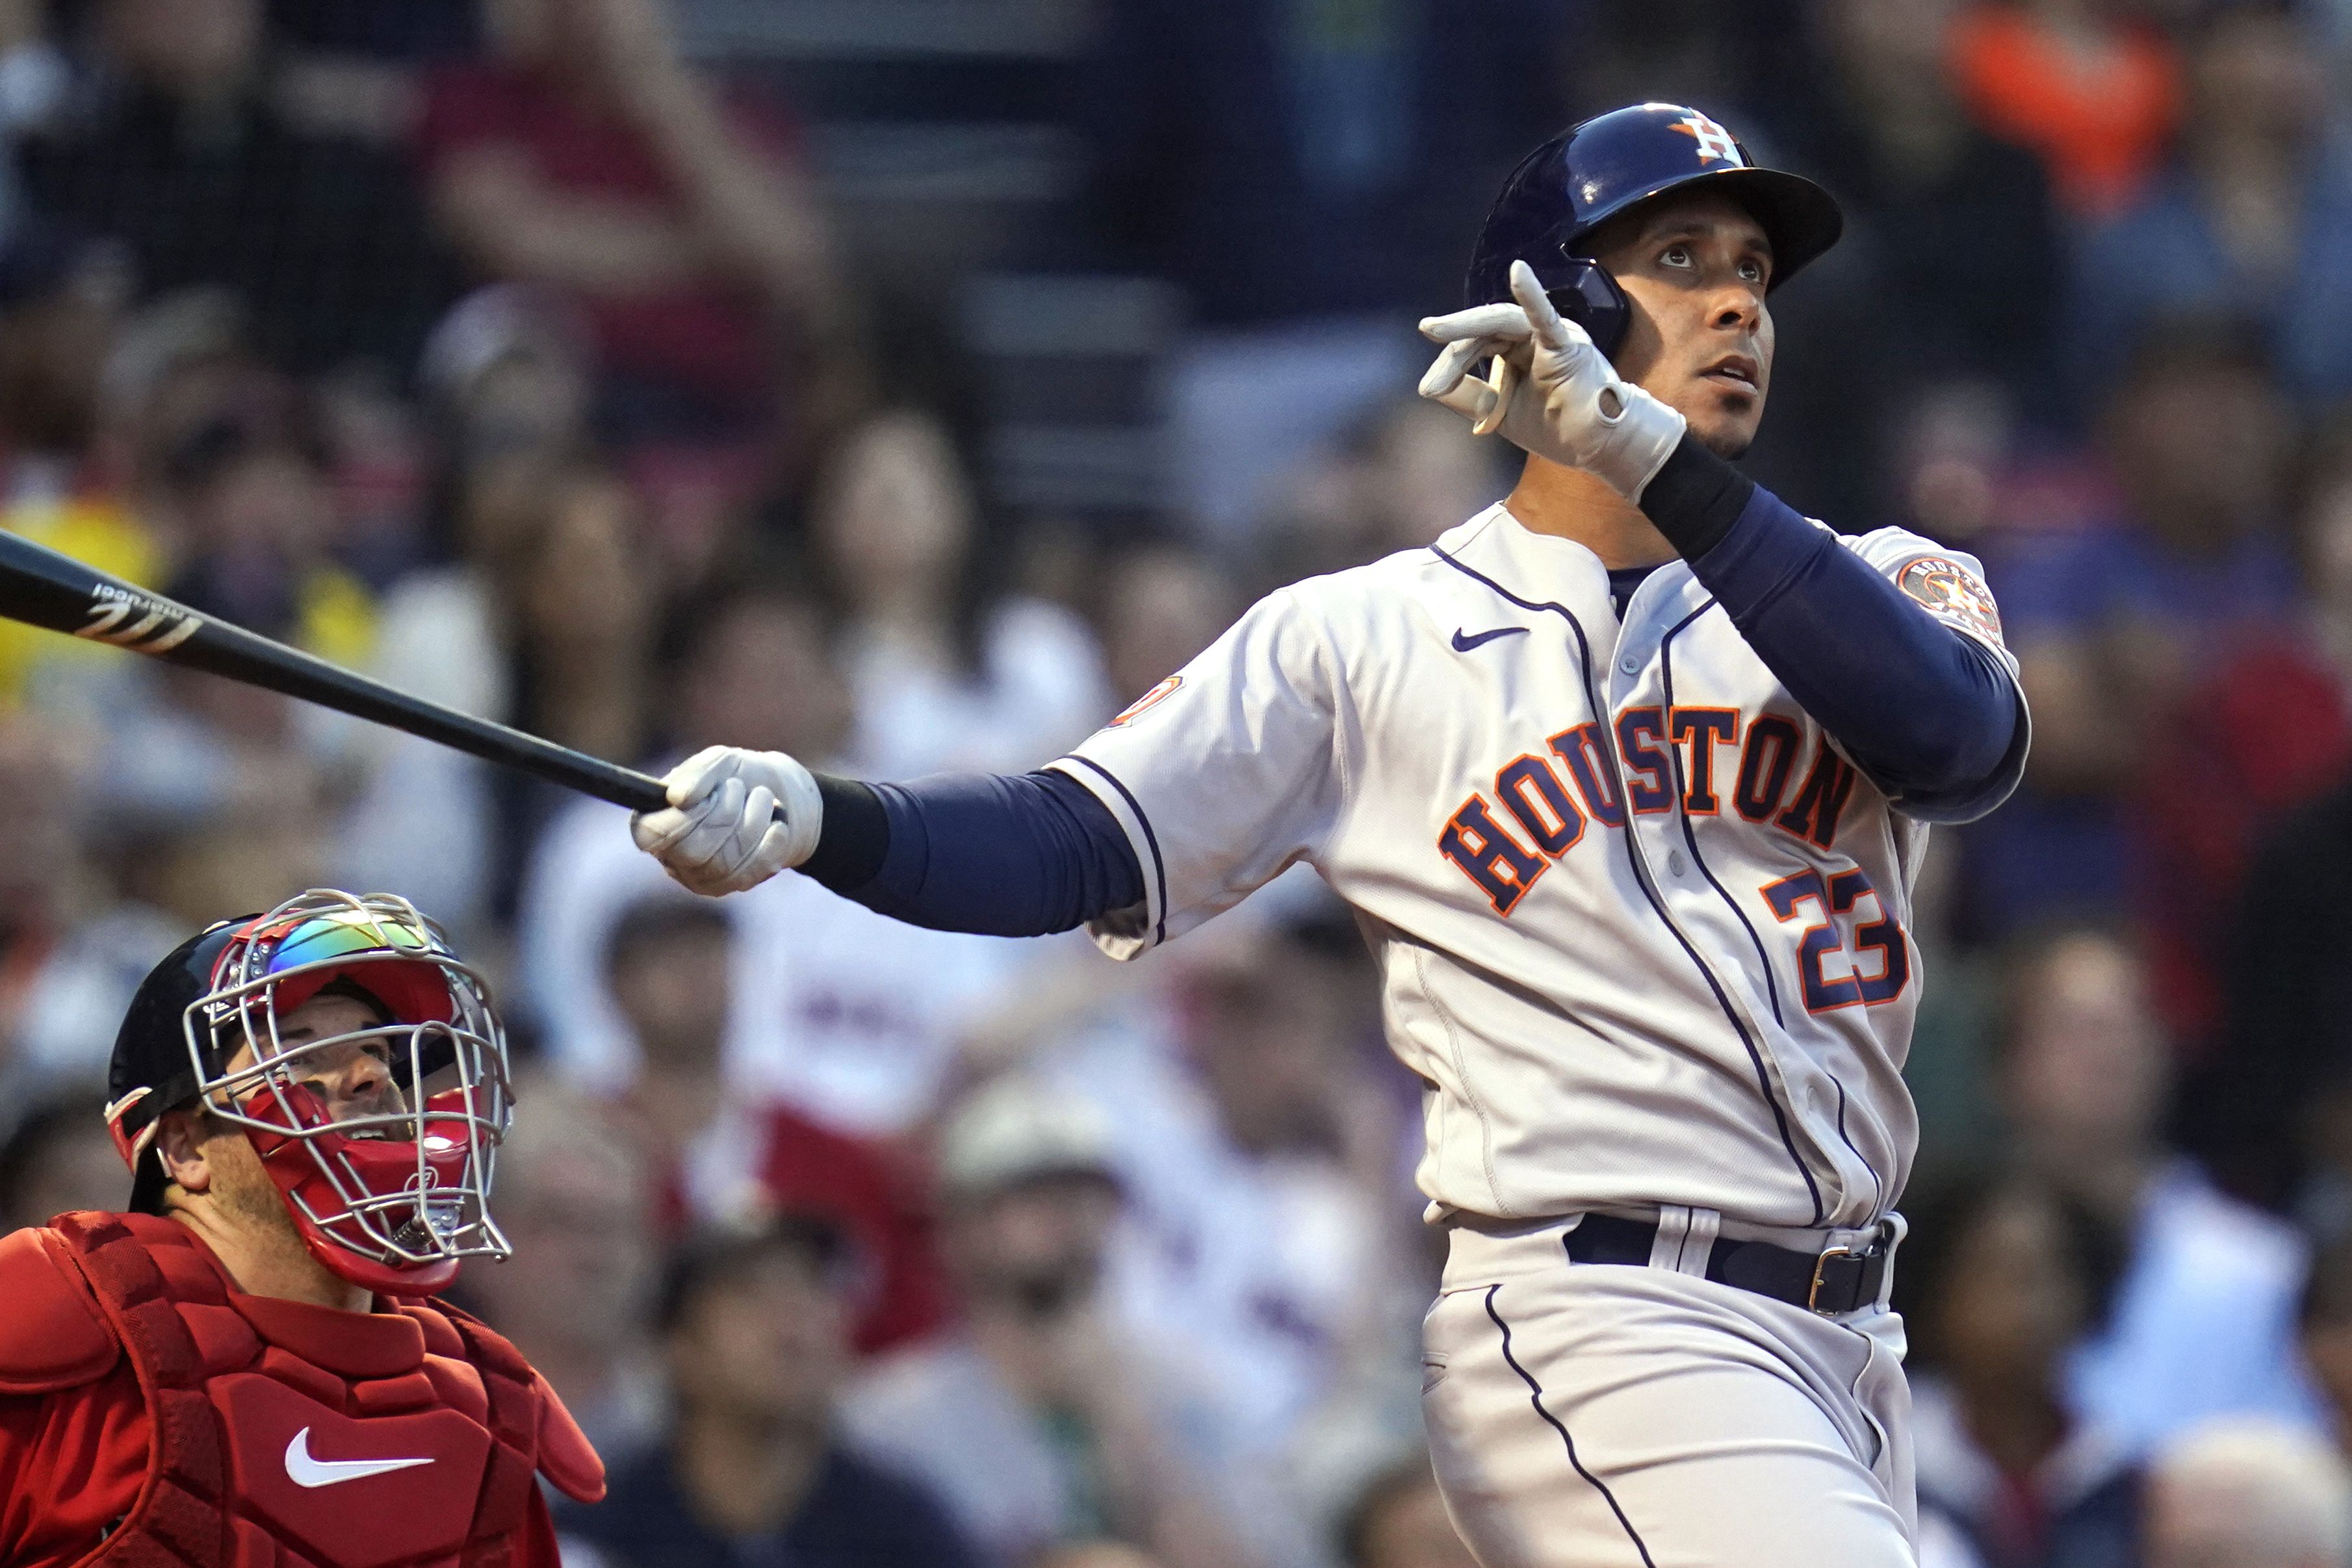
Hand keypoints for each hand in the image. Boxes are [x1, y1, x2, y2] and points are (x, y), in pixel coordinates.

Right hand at [629, 745, 823, 895]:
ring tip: (762, 797)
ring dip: (752, 821)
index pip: (650, 834)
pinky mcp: (731, 885)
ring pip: (725, 863)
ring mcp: (700, 876)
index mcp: (653, 820)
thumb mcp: (720, 763)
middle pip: (691, 851)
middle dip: (724, 814)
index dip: (679, 818)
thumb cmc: (737, 776)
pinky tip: (776, 825)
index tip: (705, 795)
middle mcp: (671, 854)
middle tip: (737, 787)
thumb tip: (677, 797)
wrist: (778, 794)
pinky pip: (750, 873)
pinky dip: (769, 843)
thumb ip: (697, 773)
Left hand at [1418, 259, 1686, 500]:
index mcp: (1516, 348)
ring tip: (1434, 328)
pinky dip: (1532, 294)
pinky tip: (1519, 272)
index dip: (1449, 366)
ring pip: (1501, 321)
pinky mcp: (1568, 345)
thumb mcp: (1500, 411)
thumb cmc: (1556, 426)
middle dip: (1452, 358)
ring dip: (1466, 327)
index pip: (1475, 346)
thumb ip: (1469, 396)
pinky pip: (1547, 318)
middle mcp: (1531, 336)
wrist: (1598, 446)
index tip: (1429, 389)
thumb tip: (1431, 387)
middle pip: (1483, 333)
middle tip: (1429, 384)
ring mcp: (1550, 336)